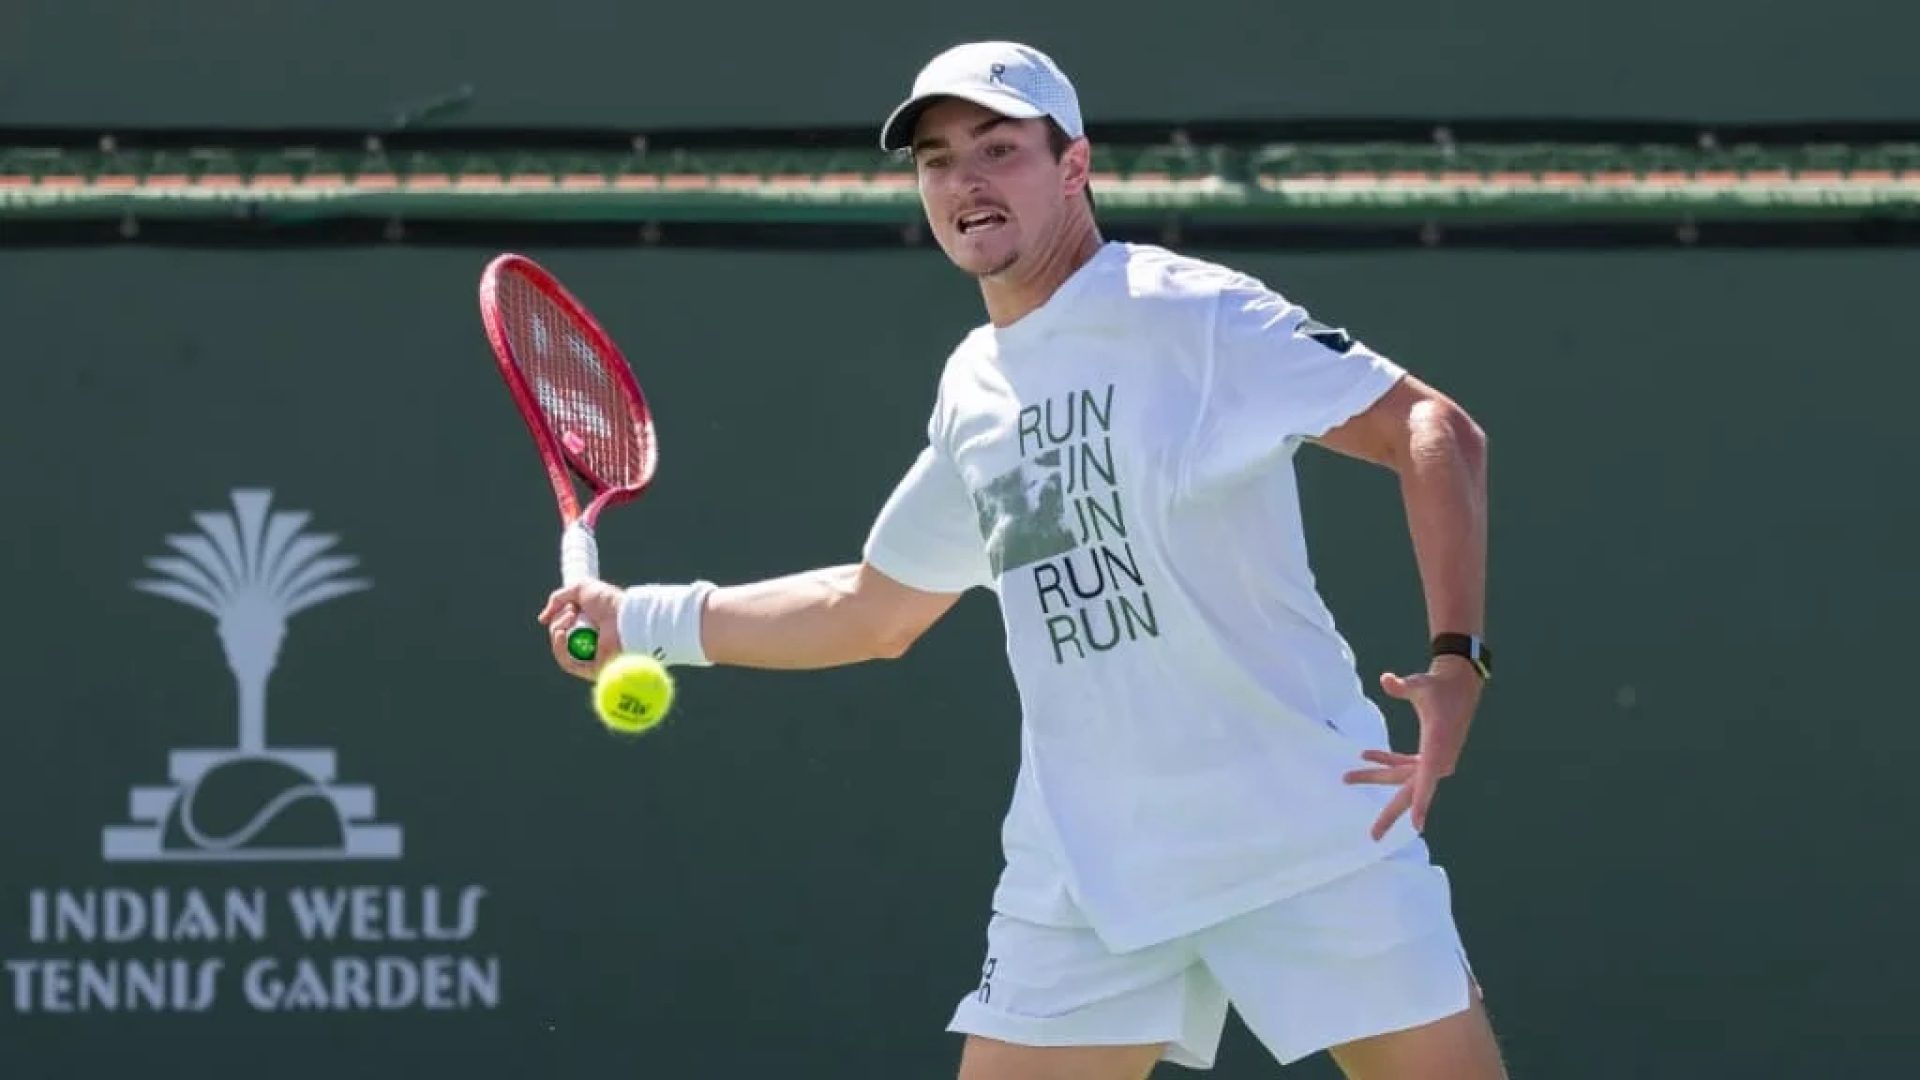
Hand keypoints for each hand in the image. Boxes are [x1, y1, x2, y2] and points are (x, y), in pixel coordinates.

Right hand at [536, 579, 626, 680]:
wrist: (624, 616)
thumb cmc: (608, 602)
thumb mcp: (580, 589)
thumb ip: (557, 599)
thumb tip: (542, 619)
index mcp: (587, 626)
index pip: (563, 627)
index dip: (559, 617)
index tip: (567, 606)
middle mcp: (588, 642)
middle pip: (560, 638)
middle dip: (559, 622)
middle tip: (572, 611)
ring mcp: (589, 657)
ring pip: (560, 650)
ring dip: (557, 632)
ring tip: (569, 619)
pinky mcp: (591, 669)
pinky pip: (567, 663)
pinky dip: (559, 649)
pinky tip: (560, 635)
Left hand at [1343, 656, 1482, 840]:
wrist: (1460, 684)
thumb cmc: (1441, 685)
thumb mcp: (1422, 683)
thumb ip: (1404, 685)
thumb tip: (1387, 679)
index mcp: (1437, 747)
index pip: (1427, 781)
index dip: (1421, 803)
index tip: (1416, 825)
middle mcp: (1437, 759)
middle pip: (1411, 792)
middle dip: (1390, 814)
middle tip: (1373, 836)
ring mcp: (1434, 759)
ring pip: (1402, 778)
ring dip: (1375, 776)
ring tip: (1346, 777)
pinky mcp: (1430, 753)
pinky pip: (1405, 766)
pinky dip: (1386, 761)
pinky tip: (1365, 754)